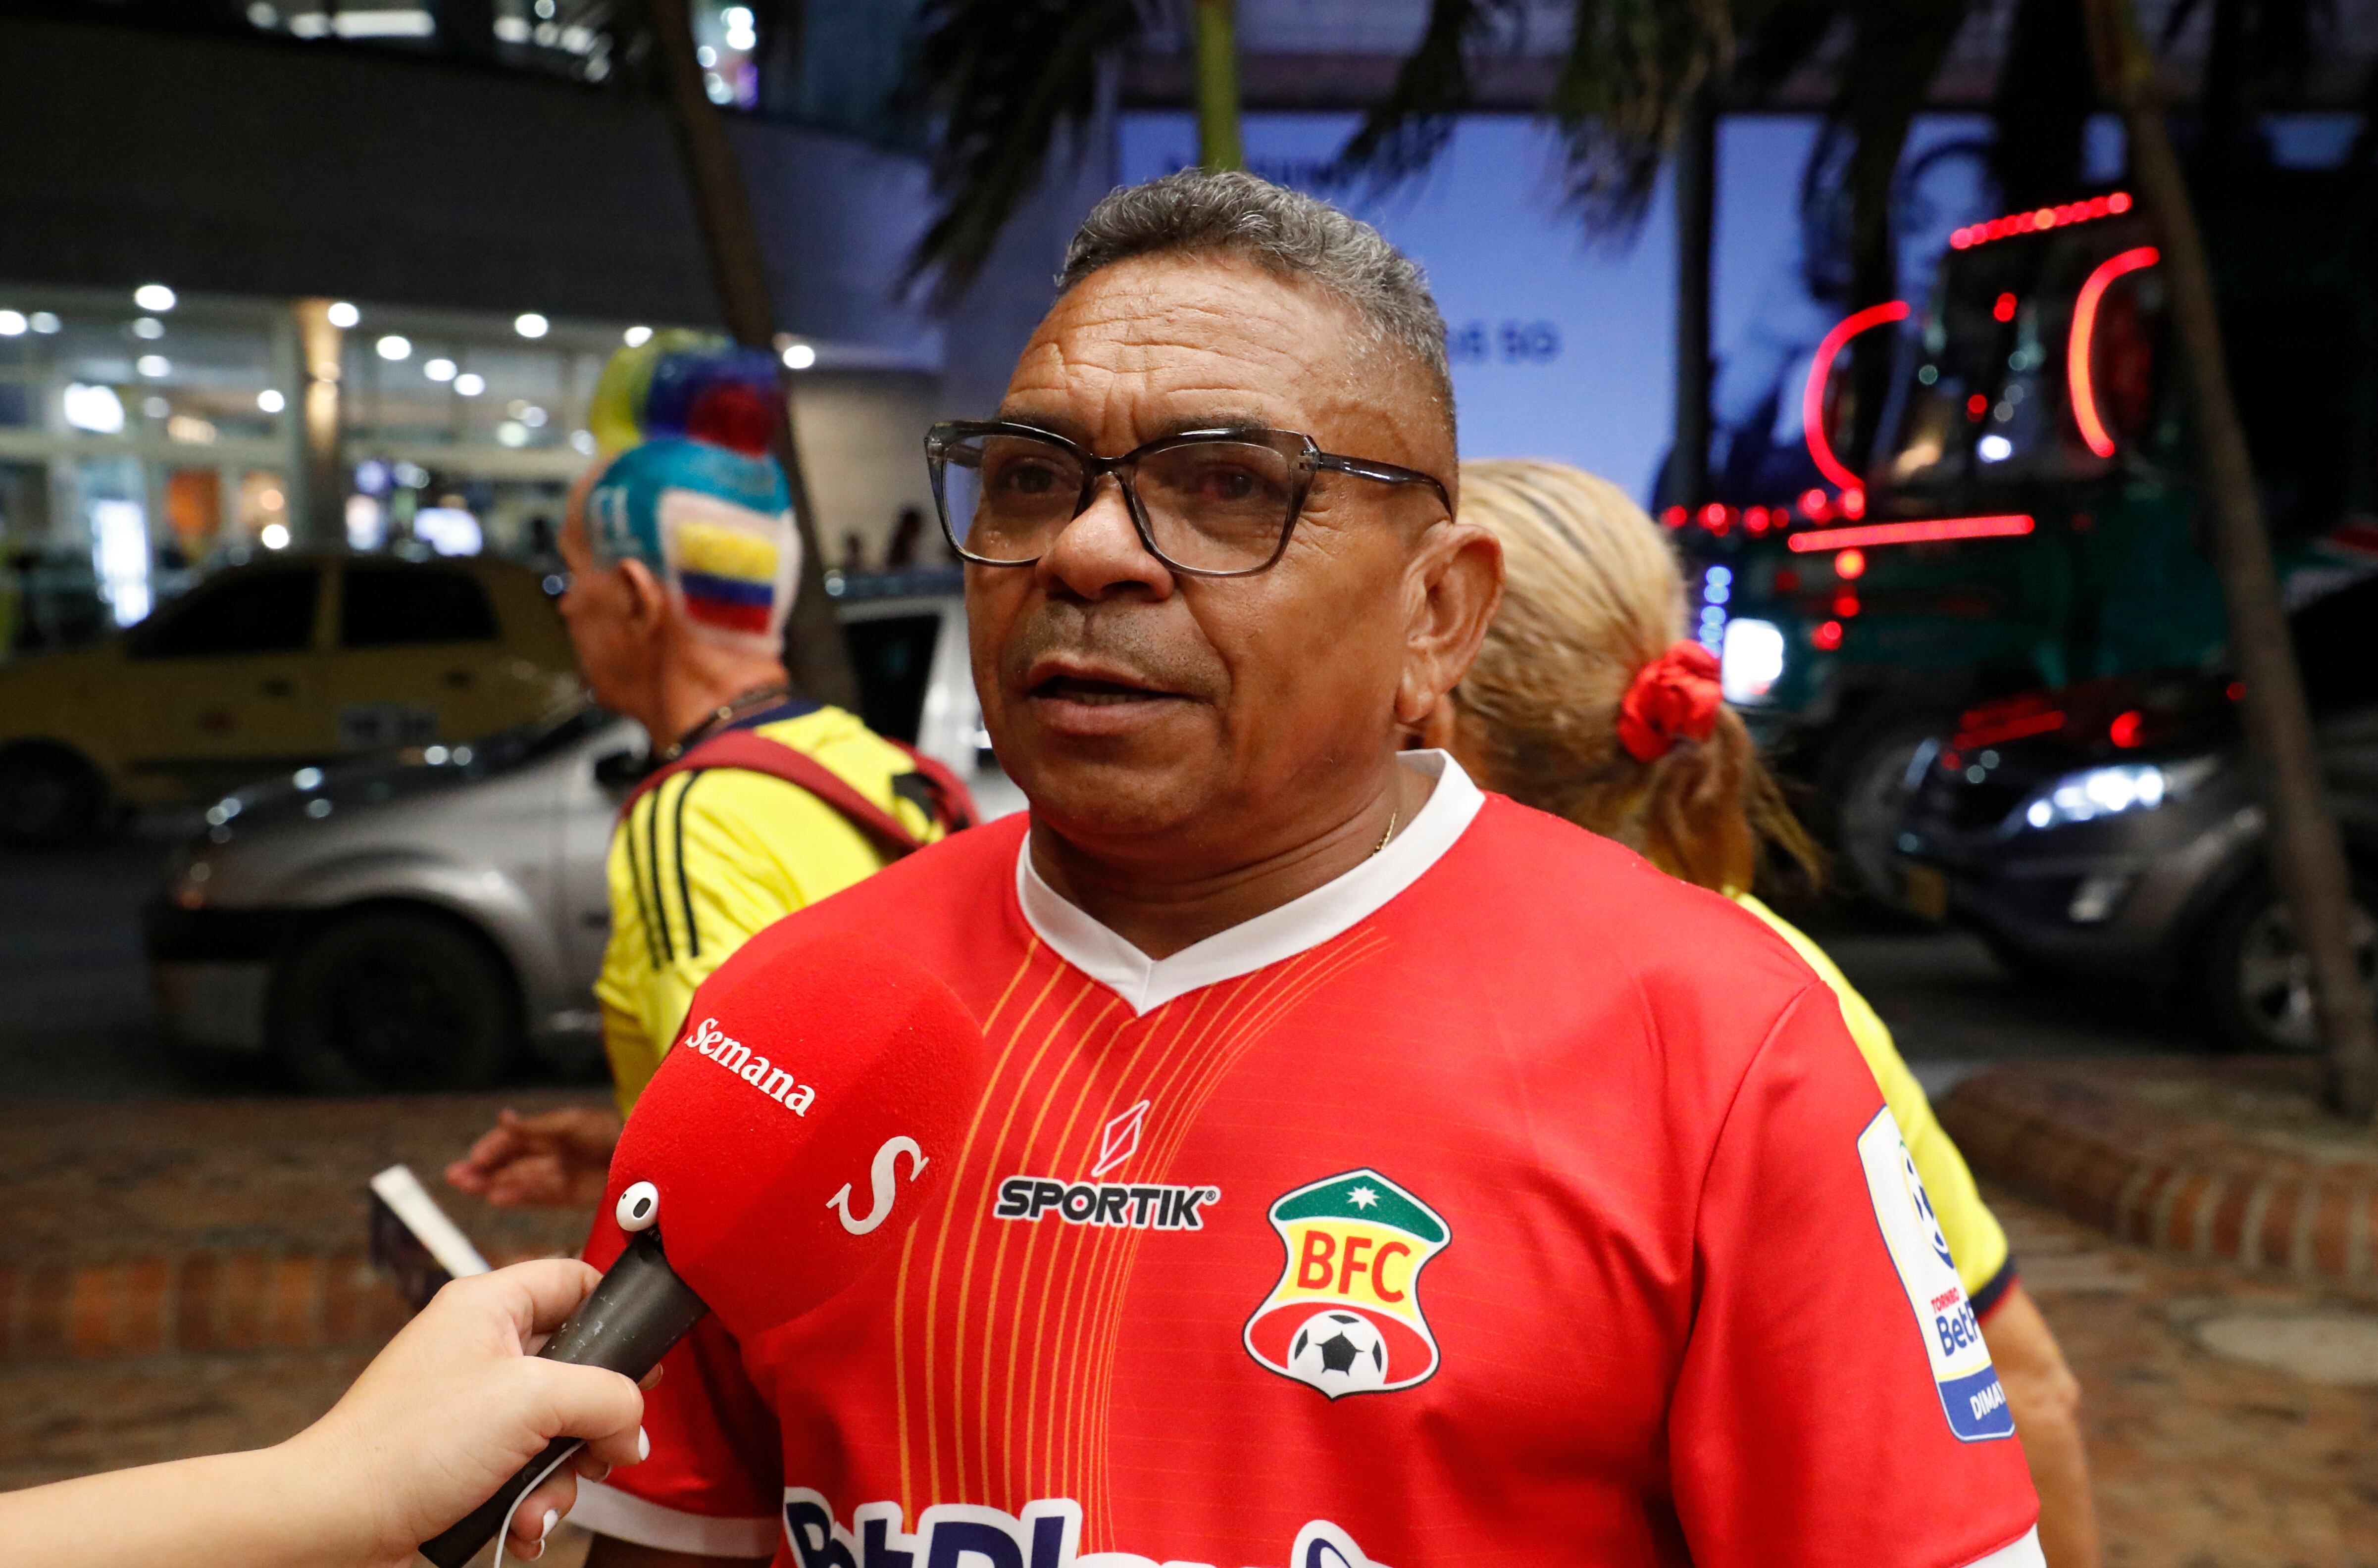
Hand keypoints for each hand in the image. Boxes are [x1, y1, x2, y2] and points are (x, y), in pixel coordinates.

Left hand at [289, 1259, 648, 1565]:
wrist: (332, 1524)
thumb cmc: (412, 1445)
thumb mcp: (533, 1401)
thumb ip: (608, 1398)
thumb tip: (633, 1427)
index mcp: (488, 1305)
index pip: (574, 1280)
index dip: (617, 1315)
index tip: (644, 1364)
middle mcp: (477, 1349)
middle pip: (577, 1370)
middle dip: (592, 1426)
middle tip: (597, 1452)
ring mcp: (467, 1407)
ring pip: (555, 1432)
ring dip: (561, 1479)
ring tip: (538, 1506)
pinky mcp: (459, 1460)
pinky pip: (523, 1473)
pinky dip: (530, 1503)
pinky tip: (518, 1525)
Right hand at [447, 1107, 623, 1208]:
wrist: (651, 1156)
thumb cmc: (615, 1131)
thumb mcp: (573, 1125)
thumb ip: (536, 1127)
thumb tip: (503, 1118)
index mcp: (556, 1129)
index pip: (516, 1138)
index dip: (493, 1147)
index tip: (474, 1158)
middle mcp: (556, 1151)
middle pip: (513, 1161)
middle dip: (485, 1168)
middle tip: (456, 1177)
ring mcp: (564, 1172)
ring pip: (521, 1179)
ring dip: (495, 1183)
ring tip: (471, 1187)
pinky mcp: (574, 1193)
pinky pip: (541, 1195)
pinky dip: (519, 1195)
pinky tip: (498, 1197)